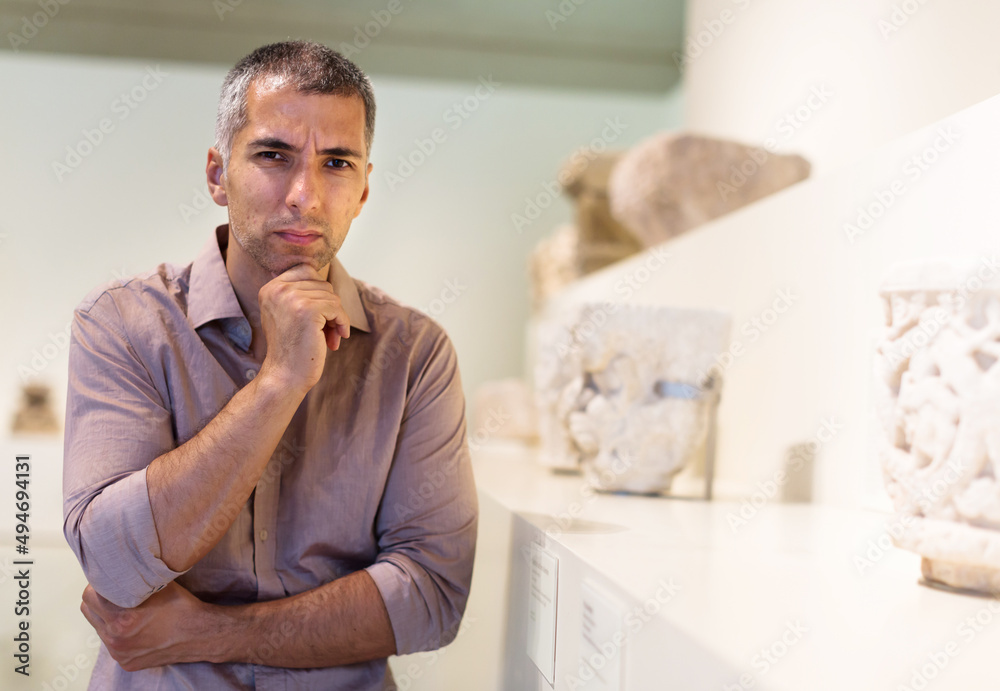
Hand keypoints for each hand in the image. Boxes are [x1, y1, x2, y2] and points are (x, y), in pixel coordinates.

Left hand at [80, 581, 210, 670]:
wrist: (198, 635)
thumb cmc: (181, 607)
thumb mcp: (157, 584)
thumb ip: (132, 577)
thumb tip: (118, 564)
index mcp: (122, 618)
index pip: (88, 596)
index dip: (98, 585)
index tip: (109, 580)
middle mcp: (117, 639)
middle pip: (88, 612)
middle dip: (99, 600)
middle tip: (115, 594)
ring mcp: (120, 653)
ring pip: (99, 628)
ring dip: (107, 618)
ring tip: (128, 611)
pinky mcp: (125, 662)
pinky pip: (111, 643)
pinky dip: (118, 634)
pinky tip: (136, 627)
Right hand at [257, 263, 350, 391]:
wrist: (285, 376)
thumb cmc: (292, 349)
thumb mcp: (288, 314)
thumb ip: (301, 294)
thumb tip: (327, 279)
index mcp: (270, 288)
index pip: (307, 271)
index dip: (320, 291)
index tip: (321, 314)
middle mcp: (277, 289)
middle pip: (322, 283)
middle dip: (329, 307)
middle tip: (326, 330)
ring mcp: (291, 298)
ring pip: (331, 296)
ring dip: (336, 318)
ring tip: (328, 337)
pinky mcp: (307, 309)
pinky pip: (337, 308)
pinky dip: (342, 323)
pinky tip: (335, 340)